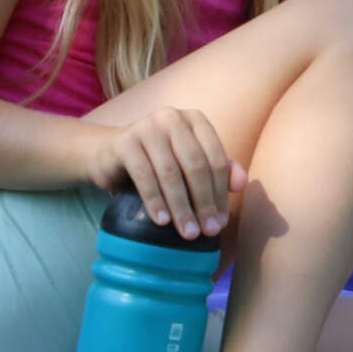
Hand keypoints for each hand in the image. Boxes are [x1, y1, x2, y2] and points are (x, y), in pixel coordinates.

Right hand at [85, 107, 245, 239]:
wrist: (110, 155)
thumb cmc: (158, 161)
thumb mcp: (189, 164)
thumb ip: (219, 170)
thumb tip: (242, 184)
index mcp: (196, 121)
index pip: (216, 160)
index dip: (220, 193)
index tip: (220, 222)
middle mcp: (173, 118)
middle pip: (196, 166)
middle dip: (204, 202)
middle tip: (207, 232)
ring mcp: (147, 127)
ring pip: (170, 173)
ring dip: (181, 207)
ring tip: (188, 233)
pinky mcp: (124, 142)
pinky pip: (144, 175)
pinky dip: (155, 201)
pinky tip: (162, 222)